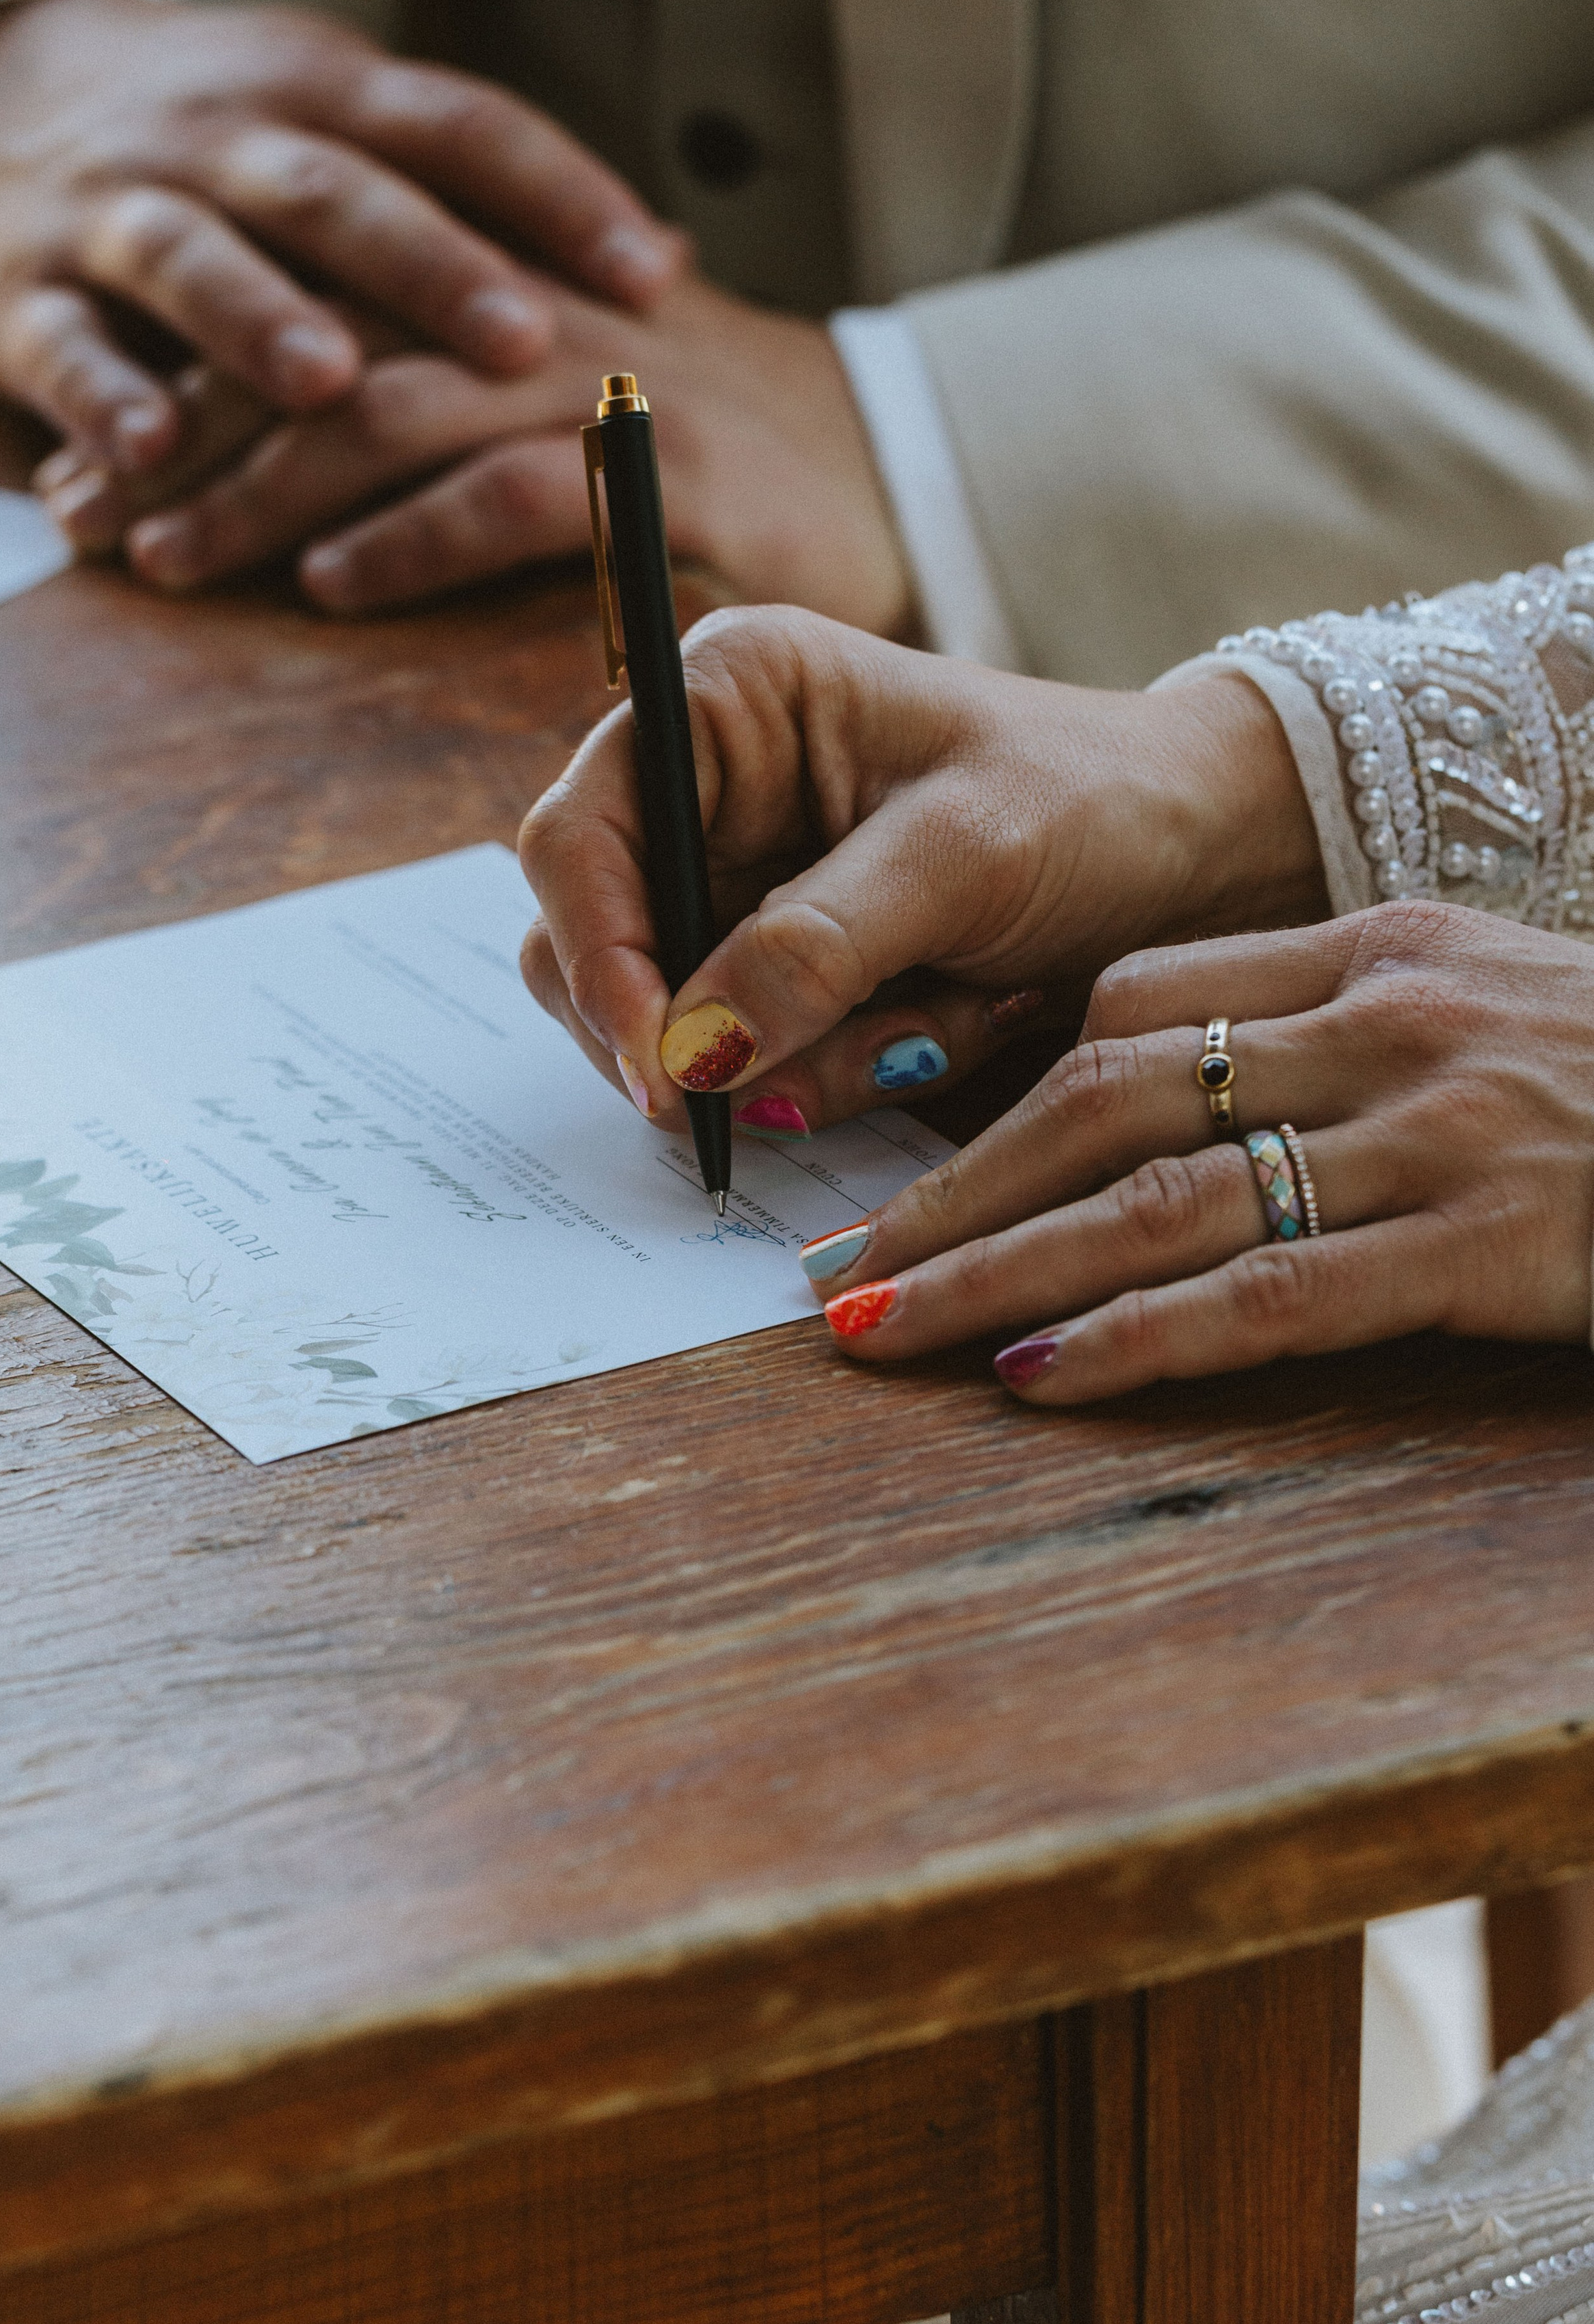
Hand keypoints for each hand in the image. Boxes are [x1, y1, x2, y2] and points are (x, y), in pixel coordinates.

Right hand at [0, 0, 683, 472]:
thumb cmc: (231, 147)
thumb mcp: (357, 138)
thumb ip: (495, 204)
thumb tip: (675, 269)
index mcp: (327, 100)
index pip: (463, 131)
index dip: (559, 197)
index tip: (652, 276)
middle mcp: (225, 140)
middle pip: (340, 195)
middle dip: (431, 267)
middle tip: (521, 340)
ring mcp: (119, 208)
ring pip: (194, 254)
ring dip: (262, 320)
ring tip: (332, 385)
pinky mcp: (22, 291)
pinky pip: (62, 342)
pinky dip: (100, 395)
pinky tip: (148, 454)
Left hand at [36, 272, 913, 635]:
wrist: (898, 466)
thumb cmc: (723, 456)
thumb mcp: (575, 407)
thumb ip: (456, 410)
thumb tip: (311, 472)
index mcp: (501, 283)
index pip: (311, 306)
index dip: (191, 381)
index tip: (96, 457)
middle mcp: (538, 310)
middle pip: (321, 347)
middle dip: (189, 436)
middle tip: (93, 520)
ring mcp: (604, 384)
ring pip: (389, 412)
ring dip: (263, 492)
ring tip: (171, 558)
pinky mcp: (668, 471)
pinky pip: (504, 495)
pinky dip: (406, 541)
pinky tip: (329, 586)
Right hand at [518, 604, 1324, 1129]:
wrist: (1202, 859)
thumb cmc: (1094, 802)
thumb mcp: (961, 857)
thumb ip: (816, 947)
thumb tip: (687, 1050)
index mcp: (725, 704)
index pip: (579, 838)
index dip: (596, 955)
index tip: (657, 1066)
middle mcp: (709, 796)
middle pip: (597, 948)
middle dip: (698, 1031)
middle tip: (787, 1084)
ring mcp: (743, 895)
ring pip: (675, 1030)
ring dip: (802, 1059)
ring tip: (939, 1016)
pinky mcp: (788, 977)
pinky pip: (758, 1068)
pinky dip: (846, 1074)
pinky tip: (947, 1023)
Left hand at [807, 902, 1593, 1400]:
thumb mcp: (1484, 1007)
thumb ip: (1332, 1030)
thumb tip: (1162, 1107)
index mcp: (1373, 947)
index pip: (1137, 1001)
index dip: (1002, 1093)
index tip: (909, 1170)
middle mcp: (1385, 1020)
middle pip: (1106, 1096)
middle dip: (951, 1189)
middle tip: (835, 1267)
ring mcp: (1437, 1128)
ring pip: (1158, 1198)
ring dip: (997, 1270)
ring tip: (880, 1331)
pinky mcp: (1488, 1240)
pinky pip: (1274, 1292)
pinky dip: (1146, 1336)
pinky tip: (1045, 1376)